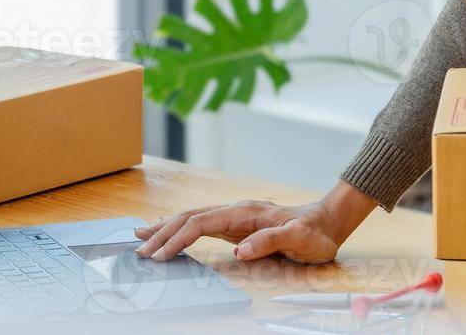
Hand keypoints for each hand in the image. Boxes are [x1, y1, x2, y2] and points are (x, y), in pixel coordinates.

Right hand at [133, 181, 376, 263]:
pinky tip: (169, 232)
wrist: (327, 221)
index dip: (178, 238)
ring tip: (141, 237)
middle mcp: (235, 210)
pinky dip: (180, 228)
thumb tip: (240, 250)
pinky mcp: (235, 224)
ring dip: (166, 228)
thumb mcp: (300, 239)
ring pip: (192, 217)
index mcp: (246, 212)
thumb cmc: (315, 233)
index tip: (160, 255)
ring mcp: (234, 216)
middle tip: (138, 249)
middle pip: (189, 216)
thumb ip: (271, 241)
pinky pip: (201, 224)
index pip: (201, 222)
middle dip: (162, 232)